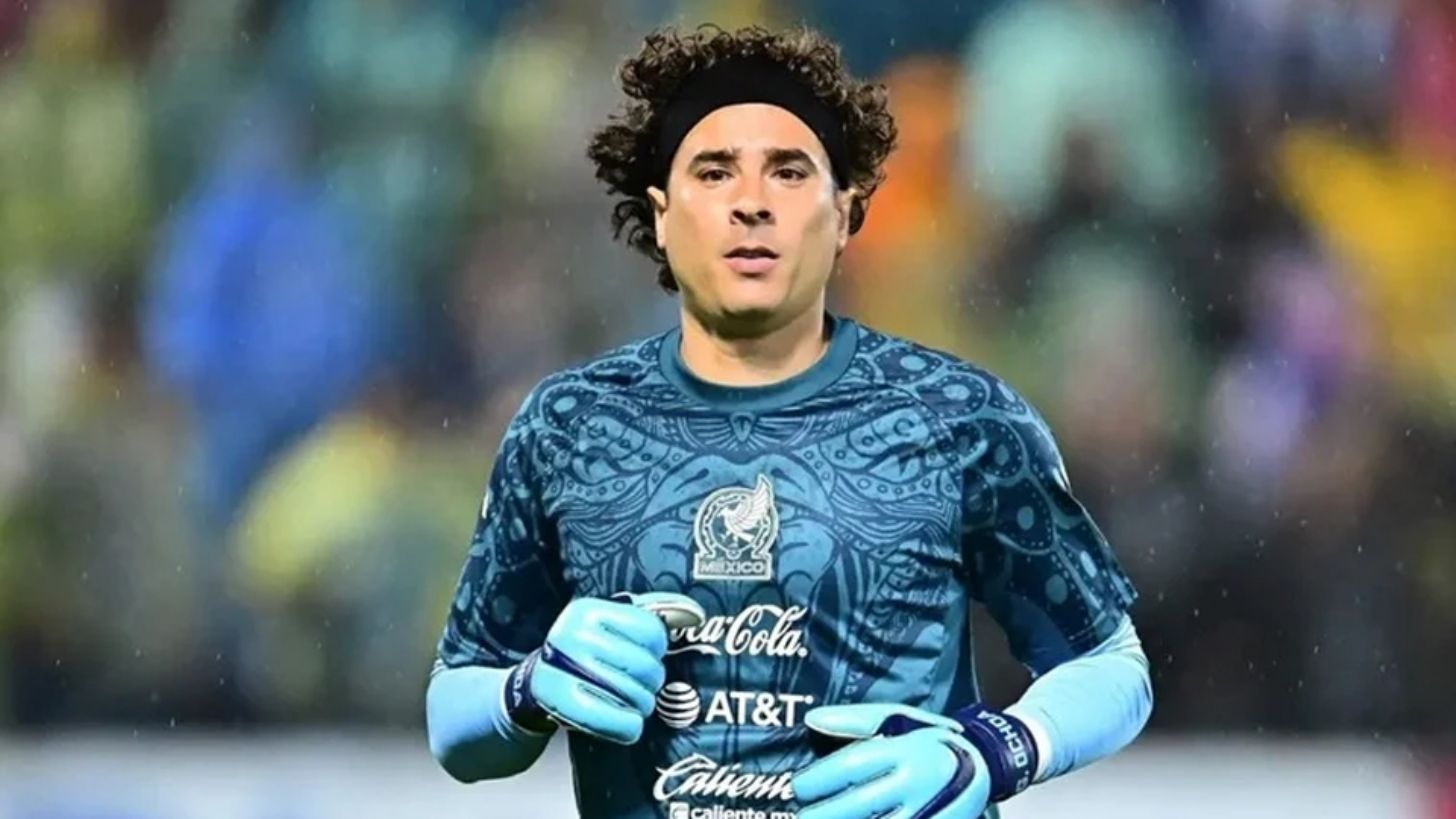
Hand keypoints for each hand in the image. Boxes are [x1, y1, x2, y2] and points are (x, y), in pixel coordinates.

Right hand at [504, 592, 704, 744]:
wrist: (539, 684)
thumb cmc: (586, 653)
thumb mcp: (614, 625)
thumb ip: (655, 614)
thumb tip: (695, 614)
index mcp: (588, 610)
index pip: (652, 631)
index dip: (657, 649)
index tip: (646, 655)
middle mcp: (572, 633)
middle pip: (645, 666)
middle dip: (651, 683)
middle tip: (640, 686)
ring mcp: (562, 668)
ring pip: (634, 695)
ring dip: (641, 706)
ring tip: (631, 703)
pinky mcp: (559, 702)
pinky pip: (614, 720)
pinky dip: (628, 727)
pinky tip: (627, 723)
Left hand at [794, 704, 990, 818]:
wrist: (984, 763)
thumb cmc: (928, 739)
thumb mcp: (895, 717)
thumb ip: (852, 719)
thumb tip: (811, 722)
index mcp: (903, 749)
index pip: (849, 768)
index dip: (816, 781)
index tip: (799, 787)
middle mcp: (916, 783)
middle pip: (856, 807)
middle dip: (820, 816)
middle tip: (802, 816)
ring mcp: (927, 813)